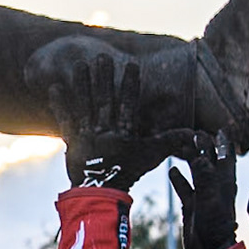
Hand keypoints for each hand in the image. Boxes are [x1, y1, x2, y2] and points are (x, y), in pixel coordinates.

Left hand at [51, 55, 194, 190]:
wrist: (102, 192)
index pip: (129, 104)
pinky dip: (60, 104)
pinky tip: (55, 87)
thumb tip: (194, 133)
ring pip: (85, 105)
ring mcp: (88, 135)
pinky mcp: (73, 140)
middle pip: (105, 100)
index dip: (131, 84)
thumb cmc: (128, 172)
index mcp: (125, 132)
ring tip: (80, 64)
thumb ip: (169, 141)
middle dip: (104, 77)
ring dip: (82, 84)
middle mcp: (106, 131)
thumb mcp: (151, 155)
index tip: (132, 65)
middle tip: (102, 57)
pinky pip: (66, 120)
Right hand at [170, 132, 238, 248]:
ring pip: (196, 172)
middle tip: (195, 134)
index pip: (226, 156)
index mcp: (225, 182)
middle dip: (204, 146)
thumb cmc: (215, 226)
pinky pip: (185, 187)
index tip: (219, 128)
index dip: (224, 142)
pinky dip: (179, 178)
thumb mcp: (210, 199)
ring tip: (181, 147)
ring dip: (190, 159)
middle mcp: (215, 186)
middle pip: (210, 160)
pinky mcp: (192, 205)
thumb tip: (201, 155)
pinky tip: (171, 170)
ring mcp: (204, 195)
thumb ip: (205, 177)